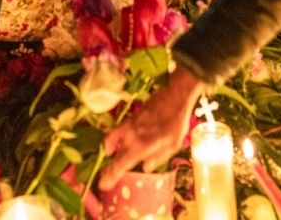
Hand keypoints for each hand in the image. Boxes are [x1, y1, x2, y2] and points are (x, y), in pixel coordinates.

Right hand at [100, 66, 203, 188]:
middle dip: (108, 169)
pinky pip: (115, 132)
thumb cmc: (176, 122)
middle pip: (114, 156)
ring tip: (110, 160)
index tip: (103, 184)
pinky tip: (117, 144)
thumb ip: (158, 158)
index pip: (121, 164)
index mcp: (141, 145)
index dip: (111, 176)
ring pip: (111, 141)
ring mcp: (128, 126)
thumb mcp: (173, 145)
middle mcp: (130, 136)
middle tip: (105, 179)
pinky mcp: (130, 118)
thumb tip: (145, 168)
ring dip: (109, 152)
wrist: (173, 96)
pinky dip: (112, 140)